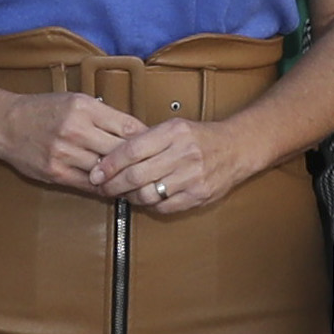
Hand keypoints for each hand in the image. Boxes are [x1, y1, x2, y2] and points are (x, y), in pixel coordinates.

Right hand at [0, 87, 146, 195]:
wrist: (5, 124)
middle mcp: (75, 130)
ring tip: (137, 181)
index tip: (156, 145)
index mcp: (83, 108)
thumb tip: (136, 131)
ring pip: (106, 171)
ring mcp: (65, 153)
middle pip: (120, 151)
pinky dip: (104, 187)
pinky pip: (89, 185)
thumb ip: (103, 115)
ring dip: (123, 178)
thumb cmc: (42, 110)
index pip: (127, 126)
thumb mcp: (74, 101)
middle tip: (154, 168)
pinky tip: (113, 187)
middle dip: (139, 161)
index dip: (146, 139)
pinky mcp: (56, 173)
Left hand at [94, 111, 258, 214]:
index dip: (109, 164)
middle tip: (103, 187)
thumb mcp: (173, 127)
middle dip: (113, 184)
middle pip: (136, 175)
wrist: (237, 148)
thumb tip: (111, 157)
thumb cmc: (201, 138)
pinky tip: (144, 199)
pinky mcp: (198, 195)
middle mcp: (184, 154)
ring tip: (122, 194)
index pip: (132, 150)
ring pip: (148, 194)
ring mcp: (192, 177)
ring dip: (129, 197)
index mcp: (174, 132)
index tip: (97, 172)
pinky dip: (149, 205)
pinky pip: (163, 206)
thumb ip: (146, 140)